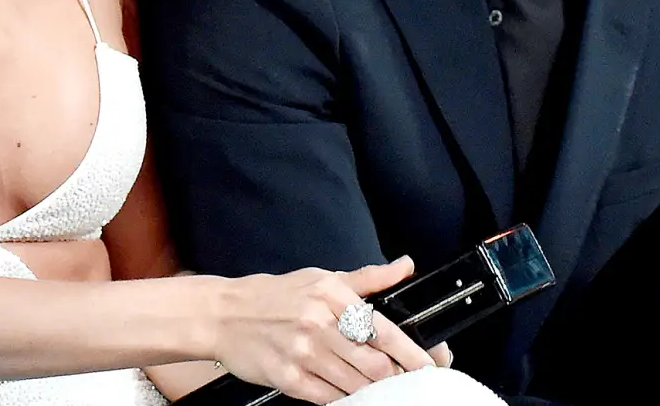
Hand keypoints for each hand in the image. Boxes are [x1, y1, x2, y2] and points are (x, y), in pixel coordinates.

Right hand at [214, 256, 436, 404]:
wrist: (225, 314)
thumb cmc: (276, 295)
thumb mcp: (321, 277)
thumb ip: (367, 278)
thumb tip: (405, 266)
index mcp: (331, 294)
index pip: (383, 329)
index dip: (413, 353)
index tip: (433, 365)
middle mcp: (319, 323)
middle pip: (375, 365)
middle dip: (398, 379)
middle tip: (411, 384)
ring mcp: (303, 354)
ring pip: (356, 386)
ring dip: (375, 393)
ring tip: (384, 391)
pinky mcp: (289, 380)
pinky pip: (330, 399)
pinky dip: (346, 401)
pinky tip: (352, 396)